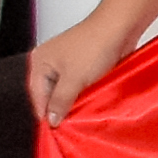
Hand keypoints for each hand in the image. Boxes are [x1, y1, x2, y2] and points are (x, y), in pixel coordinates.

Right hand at [23, 6, 132, 127]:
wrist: (120, 27)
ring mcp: (67, 63)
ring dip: (74, 101)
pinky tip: (91, 101)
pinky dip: (84, 94)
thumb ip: (60, 101)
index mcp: (39, 62)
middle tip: (69, 124)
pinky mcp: (84, 65)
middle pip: (50, 94)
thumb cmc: (95, 44)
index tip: (55, 130)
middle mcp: (50, 62)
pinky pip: (79, 85)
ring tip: (81, 113)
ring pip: (66, 91)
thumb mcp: (74, 79)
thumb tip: (52, 119)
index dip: (46, 114)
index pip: (37, 97)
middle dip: (60, 108)